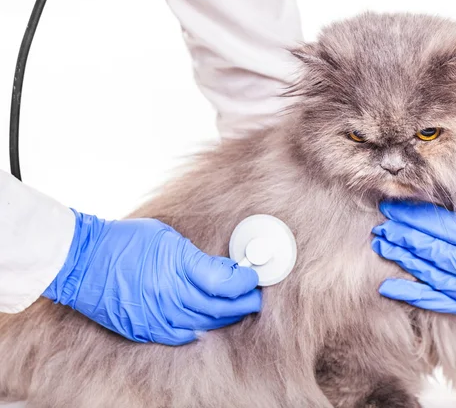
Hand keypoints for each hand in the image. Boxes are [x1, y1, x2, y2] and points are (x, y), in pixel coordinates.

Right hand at [43, 211, 260, 344]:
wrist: (82, 261)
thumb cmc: (124, 241)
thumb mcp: (166, 237)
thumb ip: (197, 257)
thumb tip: (223, 269)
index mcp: (177, 267)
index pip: (224, 283)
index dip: (244, 281)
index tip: (251, 276)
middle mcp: (169, 295)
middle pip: (220, 307)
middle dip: (244, 302)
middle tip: (254, 295)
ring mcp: (157, 316)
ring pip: (205, 324)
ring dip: (227, 316)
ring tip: (238, 307)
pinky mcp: (145, 329)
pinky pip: (182, 336)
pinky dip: (201, 329)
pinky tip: (210, 322)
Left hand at [372, 168, 455, 319]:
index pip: (451, 230)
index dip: (420, 217)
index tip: (395, 206)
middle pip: (437, 253)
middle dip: (406, 237)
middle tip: (382, 224)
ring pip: (432, 276)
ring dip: (404, 260)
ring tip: (381, 243)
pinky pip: (435, 303)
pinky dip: (411, 296)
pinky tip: (386, 288)